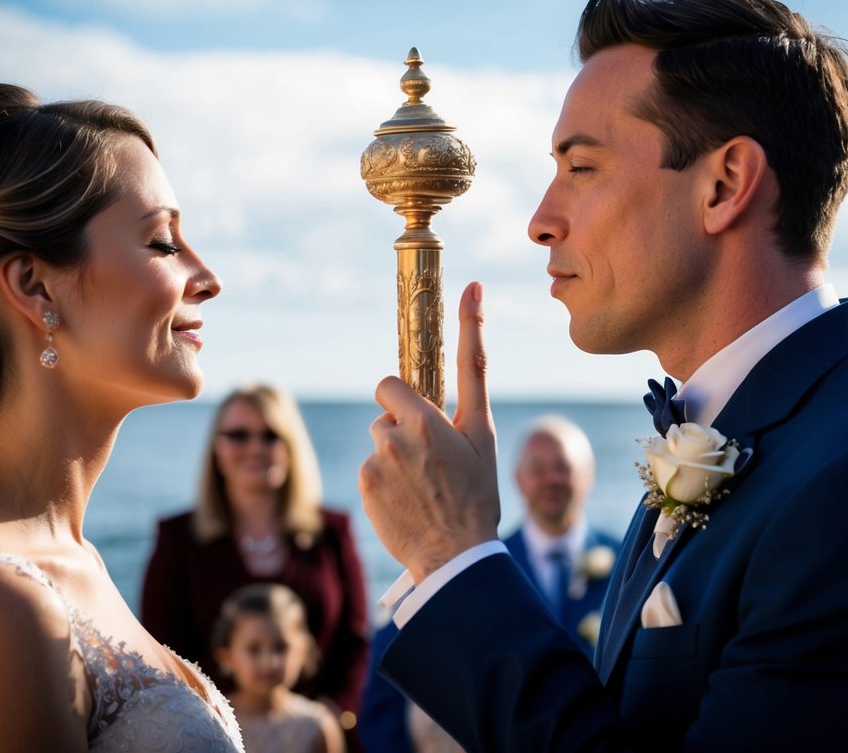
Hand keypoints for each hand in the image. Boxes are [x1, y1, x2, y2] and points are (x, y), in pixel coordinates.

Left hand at [359, 282, 499, 581]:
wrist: (456, 556)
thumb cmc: (476, 494)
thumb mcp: (482, 435)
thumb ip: (474, 372)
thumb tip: (473, 291)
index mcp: (426, 422)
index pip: (391, 384)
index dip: (398, 391)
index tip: (399, 384)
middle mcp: (395, 438)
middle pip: (384, 417)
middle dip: (401, 427)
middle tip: (429, 458)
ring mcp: (375, 465)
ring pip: (377, 444)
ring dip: (393, 456)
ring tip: (420, 485)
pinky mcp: (364, 488)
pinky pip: (370, 471)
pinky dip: (384, 483)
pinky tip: (406, 502)